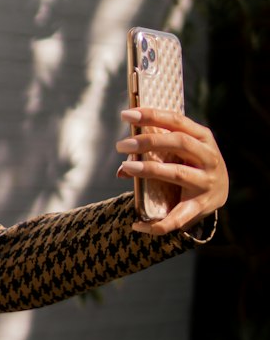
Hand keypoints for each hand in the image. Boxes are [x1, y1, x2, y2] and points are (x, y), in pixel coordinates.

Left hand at [115, 107, 228, 234]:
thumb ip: (154, 152)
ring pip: (177, 173)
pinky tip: (136, 225)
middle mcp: (208, 157)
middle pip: (179, 143)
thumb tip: (121, 169)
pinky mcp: (200, 206)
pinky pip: (177, 217)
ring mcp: (206, 182)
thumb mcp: (180, 153)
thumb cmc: (191, 165)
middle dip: (148, 141)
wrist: (218, 194)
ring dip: (149, 169)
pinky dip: (156, 224)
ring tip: (125, 167)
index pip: (177, 121)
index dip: (152, 115)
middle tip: (121, 144)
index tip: (126, 114)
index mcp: (203, 137)